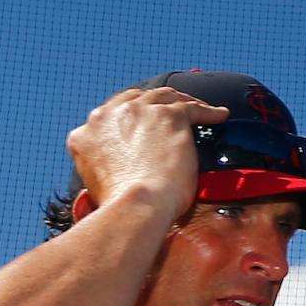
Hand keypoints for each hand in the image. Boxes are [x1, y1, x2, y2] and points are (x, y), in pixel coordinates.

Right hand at [65, 86, 226, 226]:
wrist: (136, 205)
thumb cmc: (121, 207)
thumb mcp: (95, 184)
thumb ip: (101, 171)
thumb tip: (114, 177)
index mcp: (87, 133)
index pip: (110, 116)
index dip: (127, 119)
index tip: (140, 125)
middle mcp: (110, 116)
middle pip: (136, 100)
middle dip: (152, 104)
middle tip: (168, 111)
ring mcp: (140, 112)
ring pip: (164, 97)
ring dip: (180, 101)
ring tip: (195, 107)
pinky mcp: (169, 116)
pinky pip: (192, 107)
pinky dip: (207, 110)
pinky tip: (219, 114)